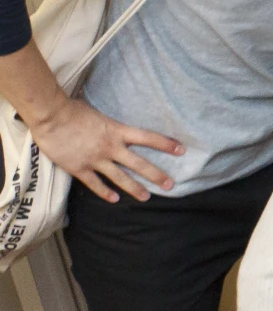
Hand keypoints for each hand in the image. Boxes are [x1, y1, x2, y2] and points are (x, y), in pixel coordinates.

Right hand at [27, 98, 181, 201]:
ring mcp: (96, 159)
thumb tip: (114, 125)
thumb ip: (110, 124)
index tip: (181, 150)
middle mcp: (111, 147)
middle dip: (156, 175)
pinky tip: (113, 200)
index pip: (148, 138)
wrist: (52, 118)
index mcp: (118, 131)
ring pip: (120, 178)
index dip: (166, 144)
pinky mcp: (79, 168)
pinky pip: (95, 184)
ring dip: (134, 189)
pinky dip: (104, 192)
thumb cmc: (73, 110)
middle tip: (170, 185)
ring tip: (146, 197)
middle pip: (139, 164)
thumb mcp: (99, 113)